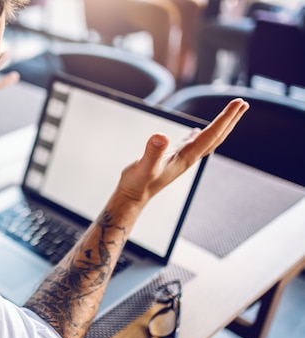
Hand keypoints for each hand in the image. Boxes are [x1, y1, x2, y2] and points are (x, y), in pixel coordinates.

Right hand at [117, 98, 248, 204]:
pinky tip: (197, 131)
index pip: (211, 135)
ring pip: (208, 140)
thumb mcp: (143, 167)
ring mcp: (183, 158)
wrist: (133, 197)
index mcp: (186, 157)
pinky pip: (194, 144)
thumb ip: (152, 152)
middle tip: (242, 103)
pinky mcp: (173, 158)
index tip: (238, 102)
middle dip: (230, 119)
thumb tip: (161, 136)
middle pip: (216, 137)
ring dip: (221, 126)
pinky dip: (201, 135)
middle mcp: (189, 157)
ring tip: (230, 113)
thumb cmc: (138, 184)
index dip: (225, 118)